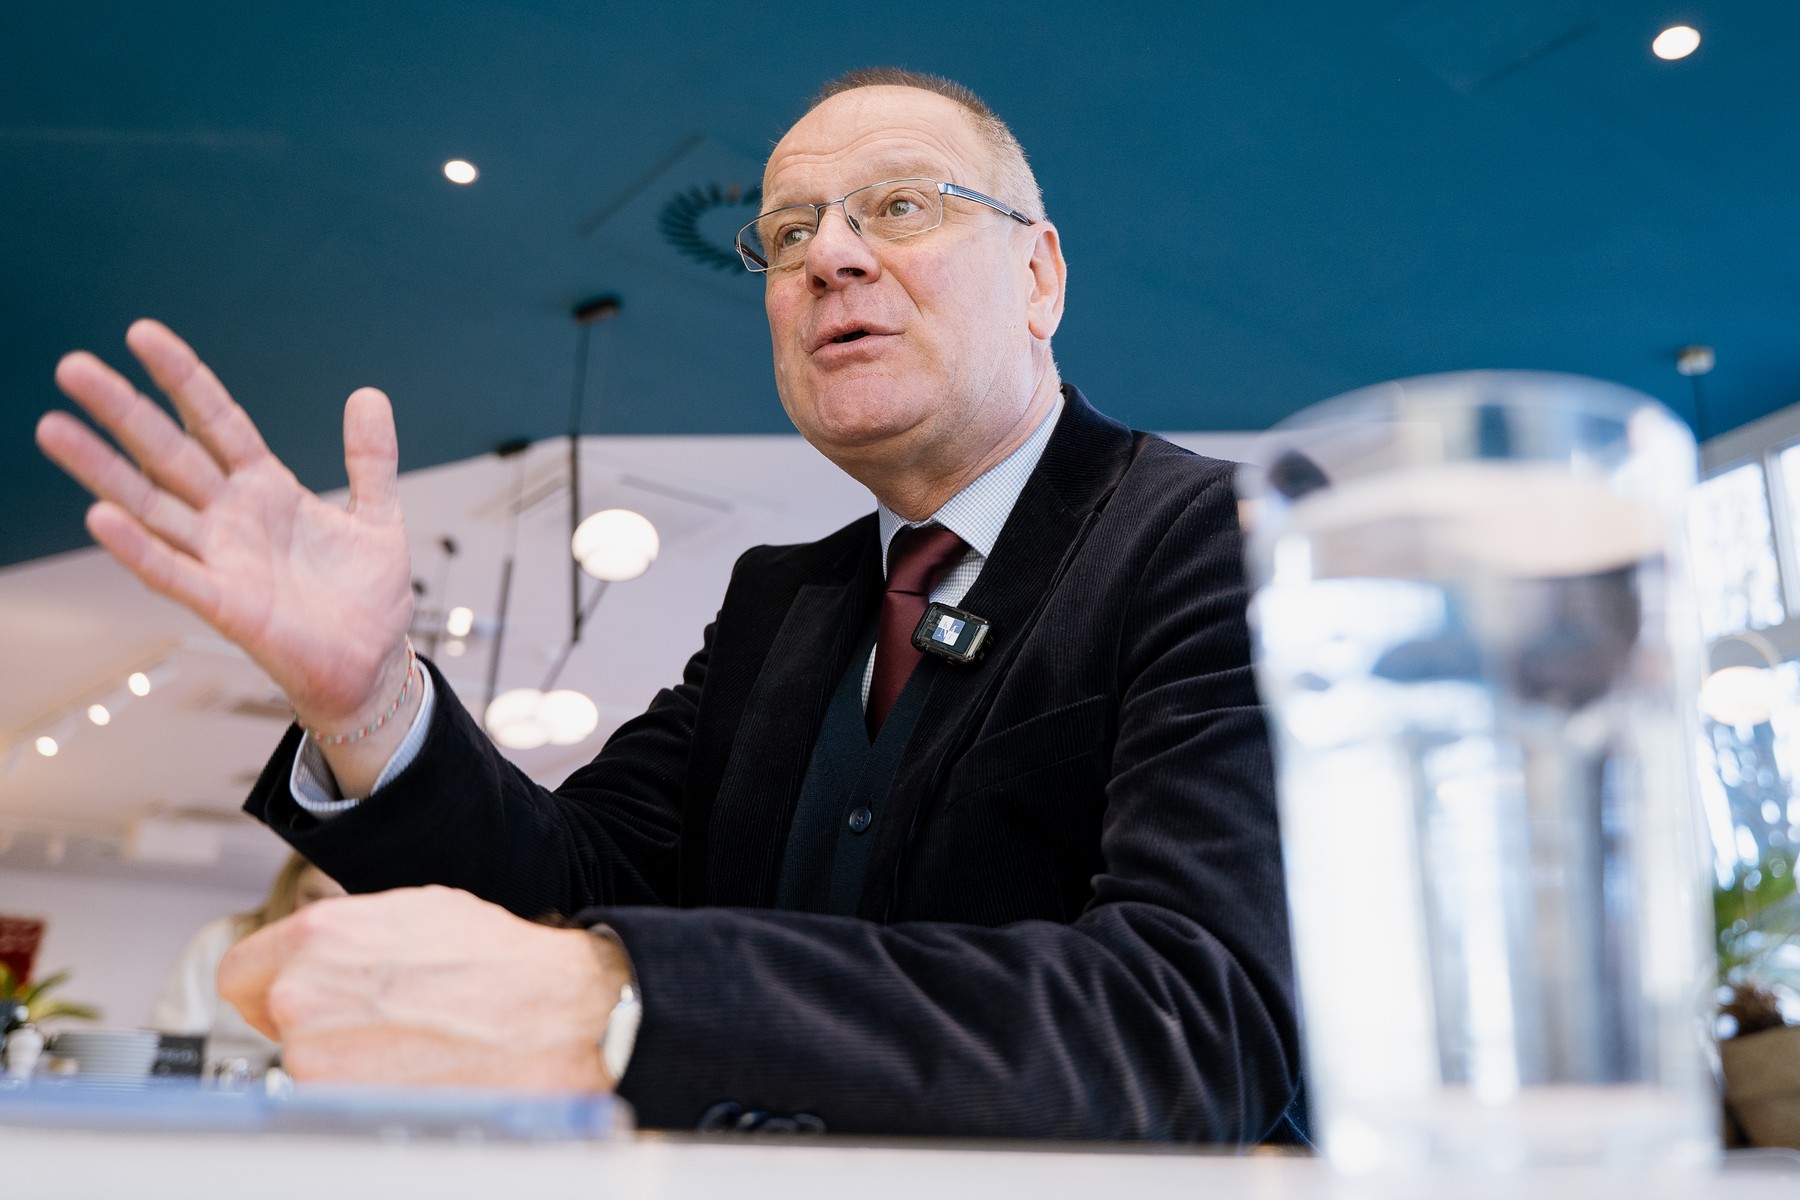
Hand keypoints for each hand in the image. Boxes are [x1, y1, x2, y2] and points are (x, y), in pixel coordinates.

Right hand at [36, 319, 414, 731]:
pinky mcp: (225, 606)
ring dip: (104, 471)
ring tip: (54, 428)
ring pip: (151, 506)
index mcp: (267, 489)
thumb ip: (370, 460)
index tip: (140, 334)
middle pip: (169, 453)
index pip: (217, 421)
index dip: (183, 379)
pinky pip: (173, 573)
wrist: (373, 666)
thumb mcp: (378, 518)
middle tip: (72, 367)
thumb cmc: (366, 597)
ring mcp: (222, 560)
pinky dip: (139, 549)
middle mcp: (232, 518)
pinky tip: (100, 518)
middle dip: (123, 411)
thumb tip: (368, 395)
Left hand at [218, 886, 626, 1089]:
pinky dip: (364, 1085)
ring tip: (406, 1034)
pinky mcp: (344, 1107)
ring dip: (340, 1054)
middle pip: (272, 1018)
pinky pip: (334, 1096)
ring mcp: (318, 1059)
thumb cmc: (500, 963)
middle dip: (313, 1016)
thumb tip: (320, 953)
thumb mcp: (415, 911)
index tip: (287, 991)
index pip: (238, 970)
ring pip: (304, 1061)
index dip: (268, 981)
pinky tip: (412, 1062)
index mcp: (318, 937)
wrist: (553, 1018)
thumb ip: (347, 932)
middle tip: (372, 1012)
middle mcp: (304, 997)